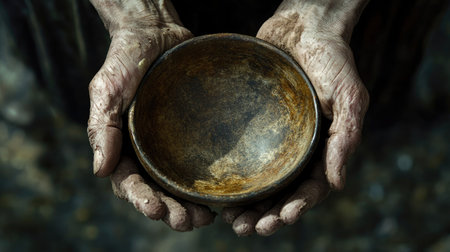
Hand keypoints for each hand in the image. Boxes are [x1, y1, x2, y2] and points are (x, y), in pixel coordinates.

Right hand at [87, 0, 214, 230]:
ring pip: (180, 185)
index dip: (141, 200)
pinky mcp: (193, 136)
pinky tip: (222, 196)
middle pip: (157, 191)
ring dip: (190, 206)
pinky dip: (209, 184)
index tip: (155, 210)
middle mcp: (148, 152)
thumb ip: (102, 130)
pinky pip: (201, 163)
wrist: (154, 33)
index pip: (129, 183)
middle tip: (186, 222)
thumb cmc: (124, 61)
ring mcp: (171, 146)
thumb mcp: (105, 92)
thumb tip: (100, 172)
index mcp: (122, 148)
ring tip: (205, 218)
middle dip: (170, 211)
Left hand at [222, 0, 369, 235]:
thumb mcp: (350, 98)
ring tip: (231, 221)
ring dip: (248, 205)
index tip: (281, 219)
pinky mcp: (253, 125)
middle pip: (282, 192)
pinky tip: (218, 190)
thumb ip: (346, 140)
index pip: (311, 188)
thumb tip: (338, 185)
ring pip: (261, 181)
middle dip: (267, 214)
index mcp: (323, 148)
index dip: (297, 207)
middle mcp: (297, 149)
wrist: (303, 27)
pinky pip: (243, 155)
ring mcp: (274, 139)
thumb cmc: (333, 60)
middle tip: (248, 229)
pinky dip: (233, 177)